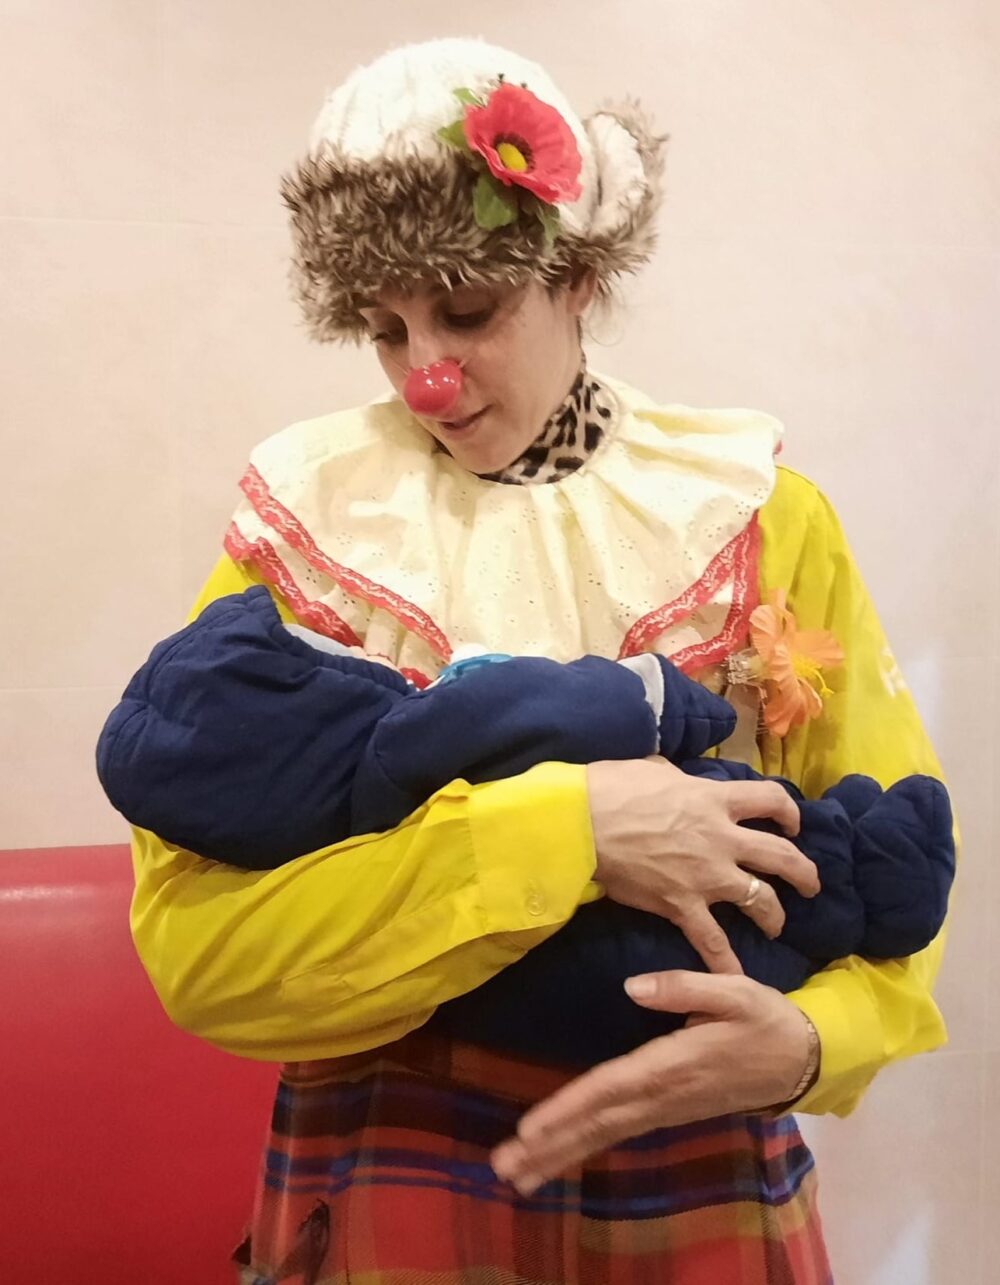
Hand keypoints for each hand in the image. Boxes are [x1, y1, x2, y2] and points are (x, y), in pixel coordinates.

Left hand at [491, 971, 815, 1194]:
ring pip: (604, 1134)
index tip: (531, 1127)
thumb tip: (631, 986)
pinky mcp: (667, 1112)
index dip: (570, 1107)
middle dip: (550, 1144)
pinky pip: (617, 1132)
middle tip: (504, 1166)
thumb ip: (684, 987)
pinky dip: (583, 1145)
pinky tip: (556, 1156)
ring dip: (559, 1154)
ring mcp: (665, 1109)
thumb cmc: (765, 1019)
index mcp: (673, 1064)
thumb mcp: (735, 991)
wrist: (803, 1060)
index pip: (611, 1088)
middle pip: (598, 1122)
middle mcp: (663, 1094)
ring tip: (515, 1173)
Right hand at [587, 758, 818, 972]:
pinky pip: (712, 941)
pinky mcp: (682, 905)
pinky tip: (738, 978)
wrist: (582, 824)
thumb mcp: (653, 769)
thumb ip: (675, 777)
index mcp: (715, 800)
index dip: (789, 812)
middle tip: (809, 883)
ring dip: (775, 914)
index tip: (791, 823)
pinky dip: (726, 962)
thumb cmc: (611, 789)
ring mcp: (706, 876)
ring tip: (777, 923)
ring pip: (760, 899)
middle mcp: (722, 838)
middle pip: (781, 856)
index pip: (771, 800)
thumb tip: (674, 776)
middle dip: (803, 872)